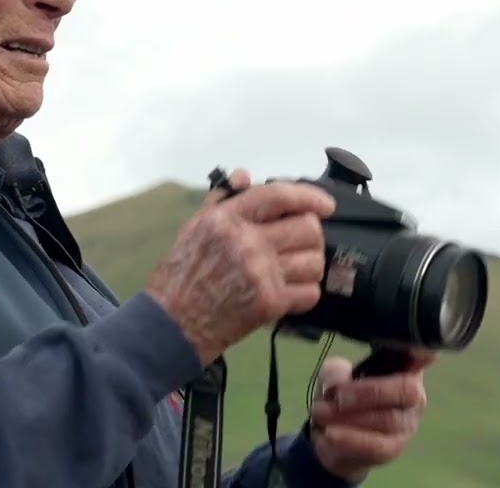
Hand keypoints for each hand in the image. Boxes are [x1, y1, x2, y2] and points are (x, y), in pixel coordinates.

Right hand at [145, 170, 335, 364]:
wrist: (172, 324)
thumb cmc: (181, 274)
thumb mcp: (194, 228)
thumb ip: (222, 198)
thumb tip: (246, 176)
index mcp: (227, 219)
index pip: (280, 196)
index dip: (310, 196)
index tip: (326, 204)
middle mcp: (247, 242)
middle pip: (308, 228)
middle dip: (311, 235)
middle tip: (301, 244)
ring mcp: (261, 274)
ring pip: (314, 261)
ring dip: (311, 265)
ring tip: (294, 270)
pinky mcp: (269, 304)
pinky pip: (310, 292)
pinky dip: (305, 293)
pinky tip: (289, 292)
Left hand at [307, 351, 436, 481]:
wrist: (333, 437)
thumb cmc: (342, 396)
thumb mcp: (333, 376)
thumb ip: (335, 374)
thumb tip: (335, 386)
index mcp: (403, 367)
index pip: (425, 355)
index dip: (421, 351)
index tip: (411, 349)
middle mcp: (414, 394)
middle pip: (406, 390)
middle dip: (368, 392)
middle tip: (336, 396)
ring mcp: (408, 423)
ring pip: (388, 419)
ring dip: (349, 417)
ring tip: (320, 413)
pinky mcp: (394, 448)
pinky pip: (377, 445)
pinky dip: (350, 438)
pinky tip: (329, 433)